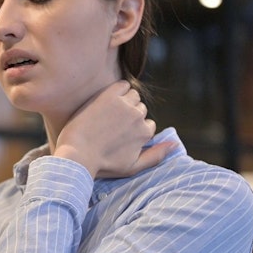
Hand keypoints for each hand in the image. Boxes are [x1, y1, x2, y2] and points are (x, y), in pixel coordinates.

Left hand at [53, 81, 174, 178]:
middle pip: (140, 110)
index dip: (133, 130)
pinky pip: (122, 85)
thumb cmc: (102, 165)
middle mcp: (138, 117)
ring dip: (125, 101)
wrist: (76, 154)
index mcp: (145, 133)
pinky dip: (118, 89)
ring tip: (107, 114)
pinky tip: (106, 100)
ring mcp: (124, 105)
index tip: (117, 136)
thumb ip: (156, 156)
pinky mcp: (109, 95)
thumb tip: (175, 145)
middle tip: (109, 126)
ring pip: (133, 96)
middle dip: (129, 116)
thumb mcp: (132, 167)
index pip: (147, 125)